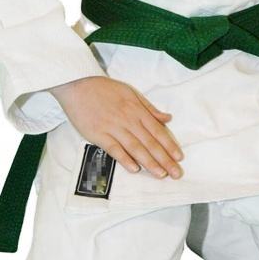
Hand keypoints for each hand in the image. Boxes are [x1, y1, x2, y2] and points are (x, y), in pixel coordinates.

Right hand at [49, 76, 183, 179]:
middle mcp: (128, 120)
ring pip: (135, 147)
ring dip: (149, 162)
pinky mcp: (98, 134)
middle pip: (150, 142)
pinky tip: (134, 169)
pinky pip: (114, 149)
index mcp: (137, 110)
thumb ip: (149, 108)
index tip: (179, 157)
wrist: (79, 85)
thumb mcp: (131, 93)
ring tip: (161, 174)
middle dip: (165, 159)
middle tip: (176, 173)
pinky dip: (124, 159)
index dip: (170, 145)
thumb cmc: (105, 88)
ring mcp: (113, 128)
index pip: (158, 130)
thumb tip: (167, 118)